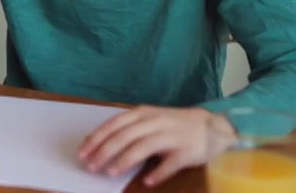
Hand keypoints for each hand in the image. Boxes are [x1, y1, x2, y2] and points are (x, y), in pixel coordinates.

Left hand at [78, 106, 233, 186]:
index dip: (97, 138)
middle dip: (105, 151)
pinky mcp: (187, 151)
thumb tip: (97, 142)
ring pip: (143, 147)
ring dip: (125, 160)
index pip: (114, 124)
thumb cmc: (173, 124)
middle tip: (92, 166)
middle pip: (125, 136)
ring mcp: (172, 135)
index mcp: (142, 113)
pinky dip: (158, 172)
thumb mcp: (149, 120)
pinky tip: (147, 182)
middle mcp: (155, 122)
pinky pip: (170, 163)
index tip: (82, 153)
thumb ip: (127, 129)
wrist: (213, 126)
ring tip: (112, 173)